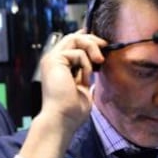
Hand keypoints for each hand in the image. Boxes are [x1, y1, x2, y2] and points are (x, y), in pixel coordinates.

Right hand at [20, 31, 105, 157]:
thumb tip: (96, 69)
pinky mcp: (54, 60)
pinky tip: (84, 79)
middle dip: (91, 40)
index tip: (101, 42)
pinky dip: (86, 65)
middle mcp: (53, 61)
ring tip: (99, 61)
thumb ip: (86, 77)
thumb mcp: (84, 89)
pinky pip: (77, 53)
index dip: (85, 39)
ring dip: (91, 47)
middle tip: (105, 46)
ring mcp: (52, 59)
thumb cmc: (72, 110)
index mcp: (59, 67)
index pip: (71, 44)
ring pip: (75, 39)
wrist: (62, 119)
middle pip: (73, 37)